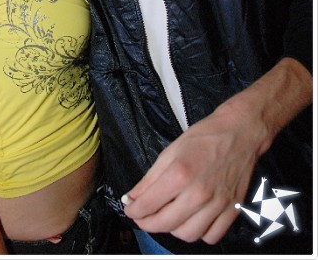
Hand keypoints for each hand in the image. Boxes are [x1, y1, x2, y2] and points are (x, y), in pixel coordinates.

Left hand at [122, 106, 260, 244]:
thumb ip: (150, 178)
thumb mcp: (170, 151)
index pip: (148, 205)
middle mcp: (198, 193)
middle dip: (147, 223)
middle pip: (165, 224)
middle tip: (143, 217)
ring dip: (173, 229)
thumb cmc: (204, 137)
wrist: (239, 132)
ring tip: (168, 217)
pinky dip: (199, 233)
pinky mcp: (232, 210)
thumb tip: (132, 198)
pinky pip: (211, 236)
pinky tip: (193, 219)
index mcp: (179, 174)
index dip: (133, 211)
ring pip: (187, 235)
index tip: (130, 210)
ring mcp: (217, 204)